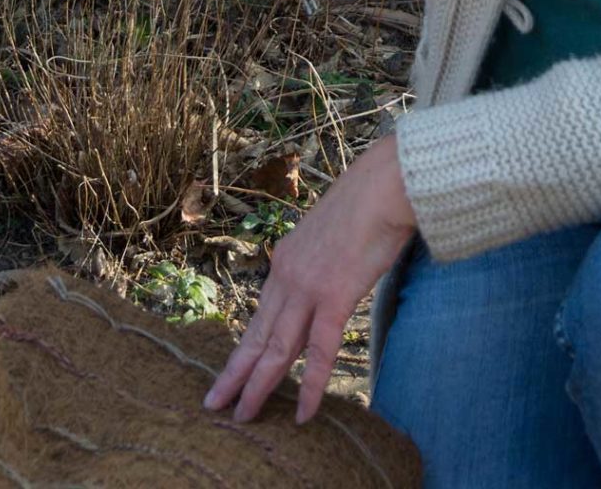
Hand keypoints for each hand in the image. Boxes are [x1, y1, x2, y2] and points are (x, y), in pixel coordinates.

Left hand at [203, 135, 415, 426]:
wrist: (385, 183)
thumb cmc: (369, 201)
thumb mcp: (331, 233)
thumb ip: (320, 259)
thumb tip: (328, 275)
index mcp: (286, 258)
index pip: (261, 314)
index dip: (245, 347)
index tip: (232, 372)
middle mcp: (287, 274)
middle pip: (257, 335)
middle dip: (235, 373)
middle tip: (214, 404)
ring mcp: (307, 287)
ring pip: (276, 348)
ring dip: (258, 386)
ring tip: (243, 417)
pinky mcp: (333, 296)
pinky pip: (318, 352)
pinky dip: (310, 385)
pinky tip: (304, 413)